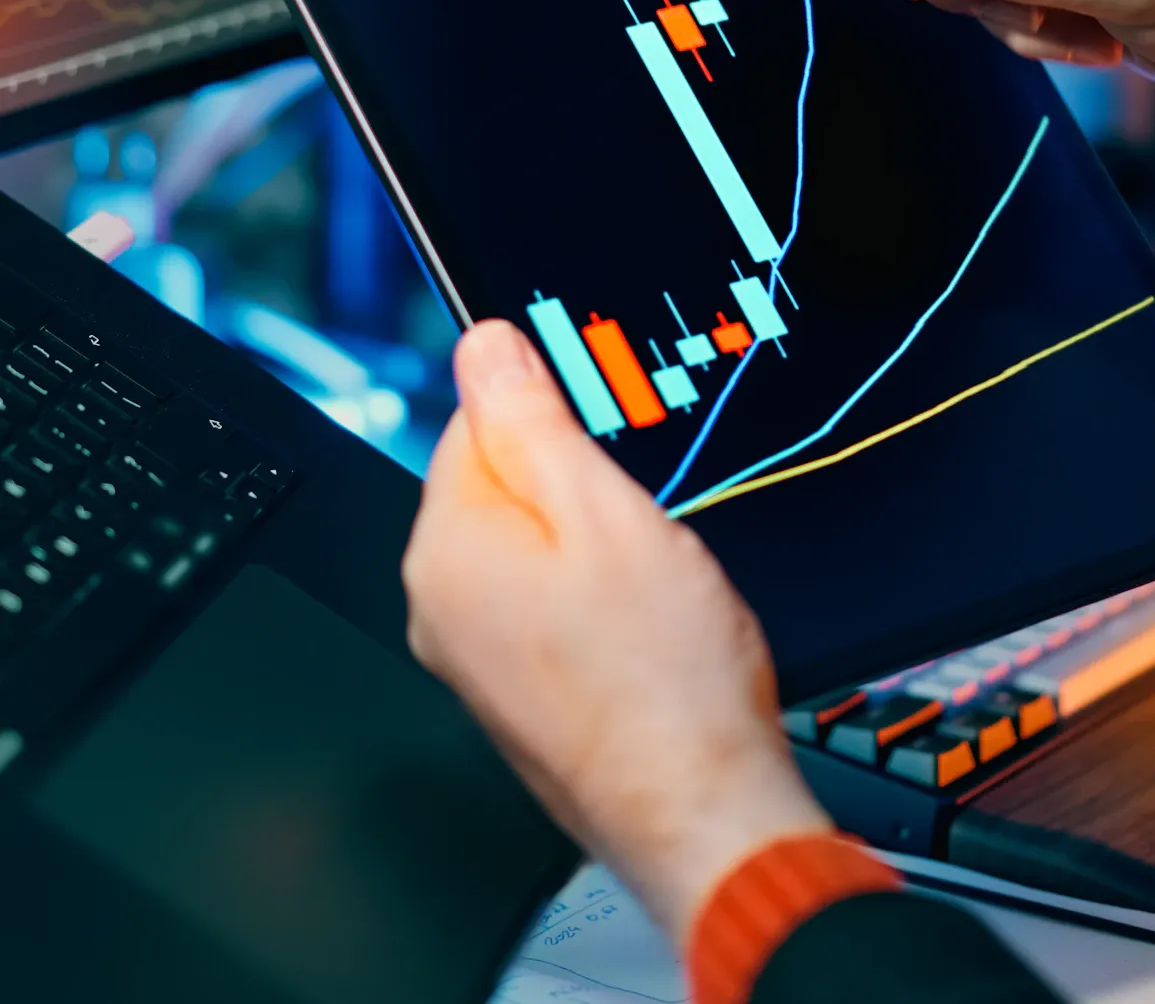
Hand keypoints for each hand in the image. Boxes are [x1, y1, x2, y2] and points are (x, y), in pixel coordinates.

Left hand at [403, 321, 829, 946]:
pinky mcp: (513, 694)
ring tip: (650, 588)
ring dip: (590, 546)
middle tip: (641, 527)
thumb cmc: (664, 680)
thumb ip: (532, 419)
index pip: (474, 420)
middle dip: (575, 488)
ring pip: (530, 547)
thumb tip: (482, 344)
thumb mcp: (605, 512)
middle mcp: (438, 605)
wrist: (704, 820)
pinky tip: (644, 631)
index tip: (608, 447)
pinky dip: (592, 602)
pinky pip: (543, 607)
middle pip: (501, 485)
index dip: (554, 419)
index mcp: (446, 547)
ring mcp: (472, 657)